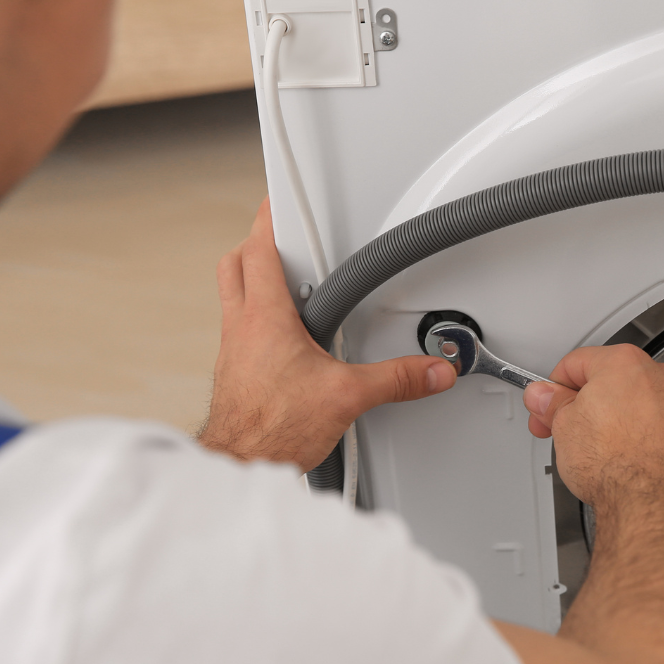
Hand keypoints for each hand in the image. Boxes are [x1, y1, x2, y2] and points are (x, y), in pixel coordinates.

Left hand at [199, 199, 455, 471]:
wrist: (240, 463)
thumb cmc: (270, 429)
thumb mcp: (347, 397)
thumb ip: (396, 380)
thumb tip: (430, 371)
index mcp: (264, 317)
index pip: (260, 248)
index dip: (270, 217)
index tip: (280, 200)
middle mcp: (241, 328)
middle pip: (236, 264)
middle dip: (258, 245)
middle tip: (282, 239)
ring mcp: (233, 351)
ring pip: (233, 296)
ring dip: (254, 282)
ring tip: (289, 286)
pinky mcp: (235, 374)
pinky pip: (241, 333)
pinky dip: (259, 324)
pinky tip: (286, 345)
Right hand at [523, 345, 663, 514]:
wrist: (658, 505)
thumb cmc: (619, 466)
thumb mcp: (564, 430)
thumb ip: (554, 405)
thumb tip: (545, 397)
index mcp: (624, 365)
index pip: (577, 364)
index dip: (554, 390)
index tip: (548, 408)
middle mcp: (662, 378)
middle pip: (615, 383)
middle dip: (591, 407)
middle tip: (572, 433)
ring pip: (646, 407)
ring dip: (625, 424)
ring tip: (607, 456)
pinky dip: (655, 443)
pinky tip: (637, 464)